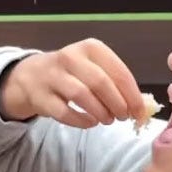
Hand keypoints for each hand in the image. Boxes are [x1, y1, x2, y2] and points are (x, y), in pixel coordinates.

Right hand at [0, 40, 146, 127]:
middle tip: (123, 117)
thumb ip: (114, 82)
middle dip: (117, 104)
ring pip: (82, 95)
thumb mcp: (93, 68)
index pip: (118, 71)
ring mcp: (54, 77)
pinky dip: (81, 121)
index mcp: (91, 48)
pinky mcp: (42, 97)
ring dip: (100, 112)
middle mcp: (71, 57)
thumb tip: (138, 106)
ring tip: (107, 121)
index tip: (139, 112)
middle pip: (100, 83)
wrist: (32, 77)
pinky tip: (90, 123)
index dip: (132, 94)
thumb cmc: (71, 75)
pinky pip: (64, 112)